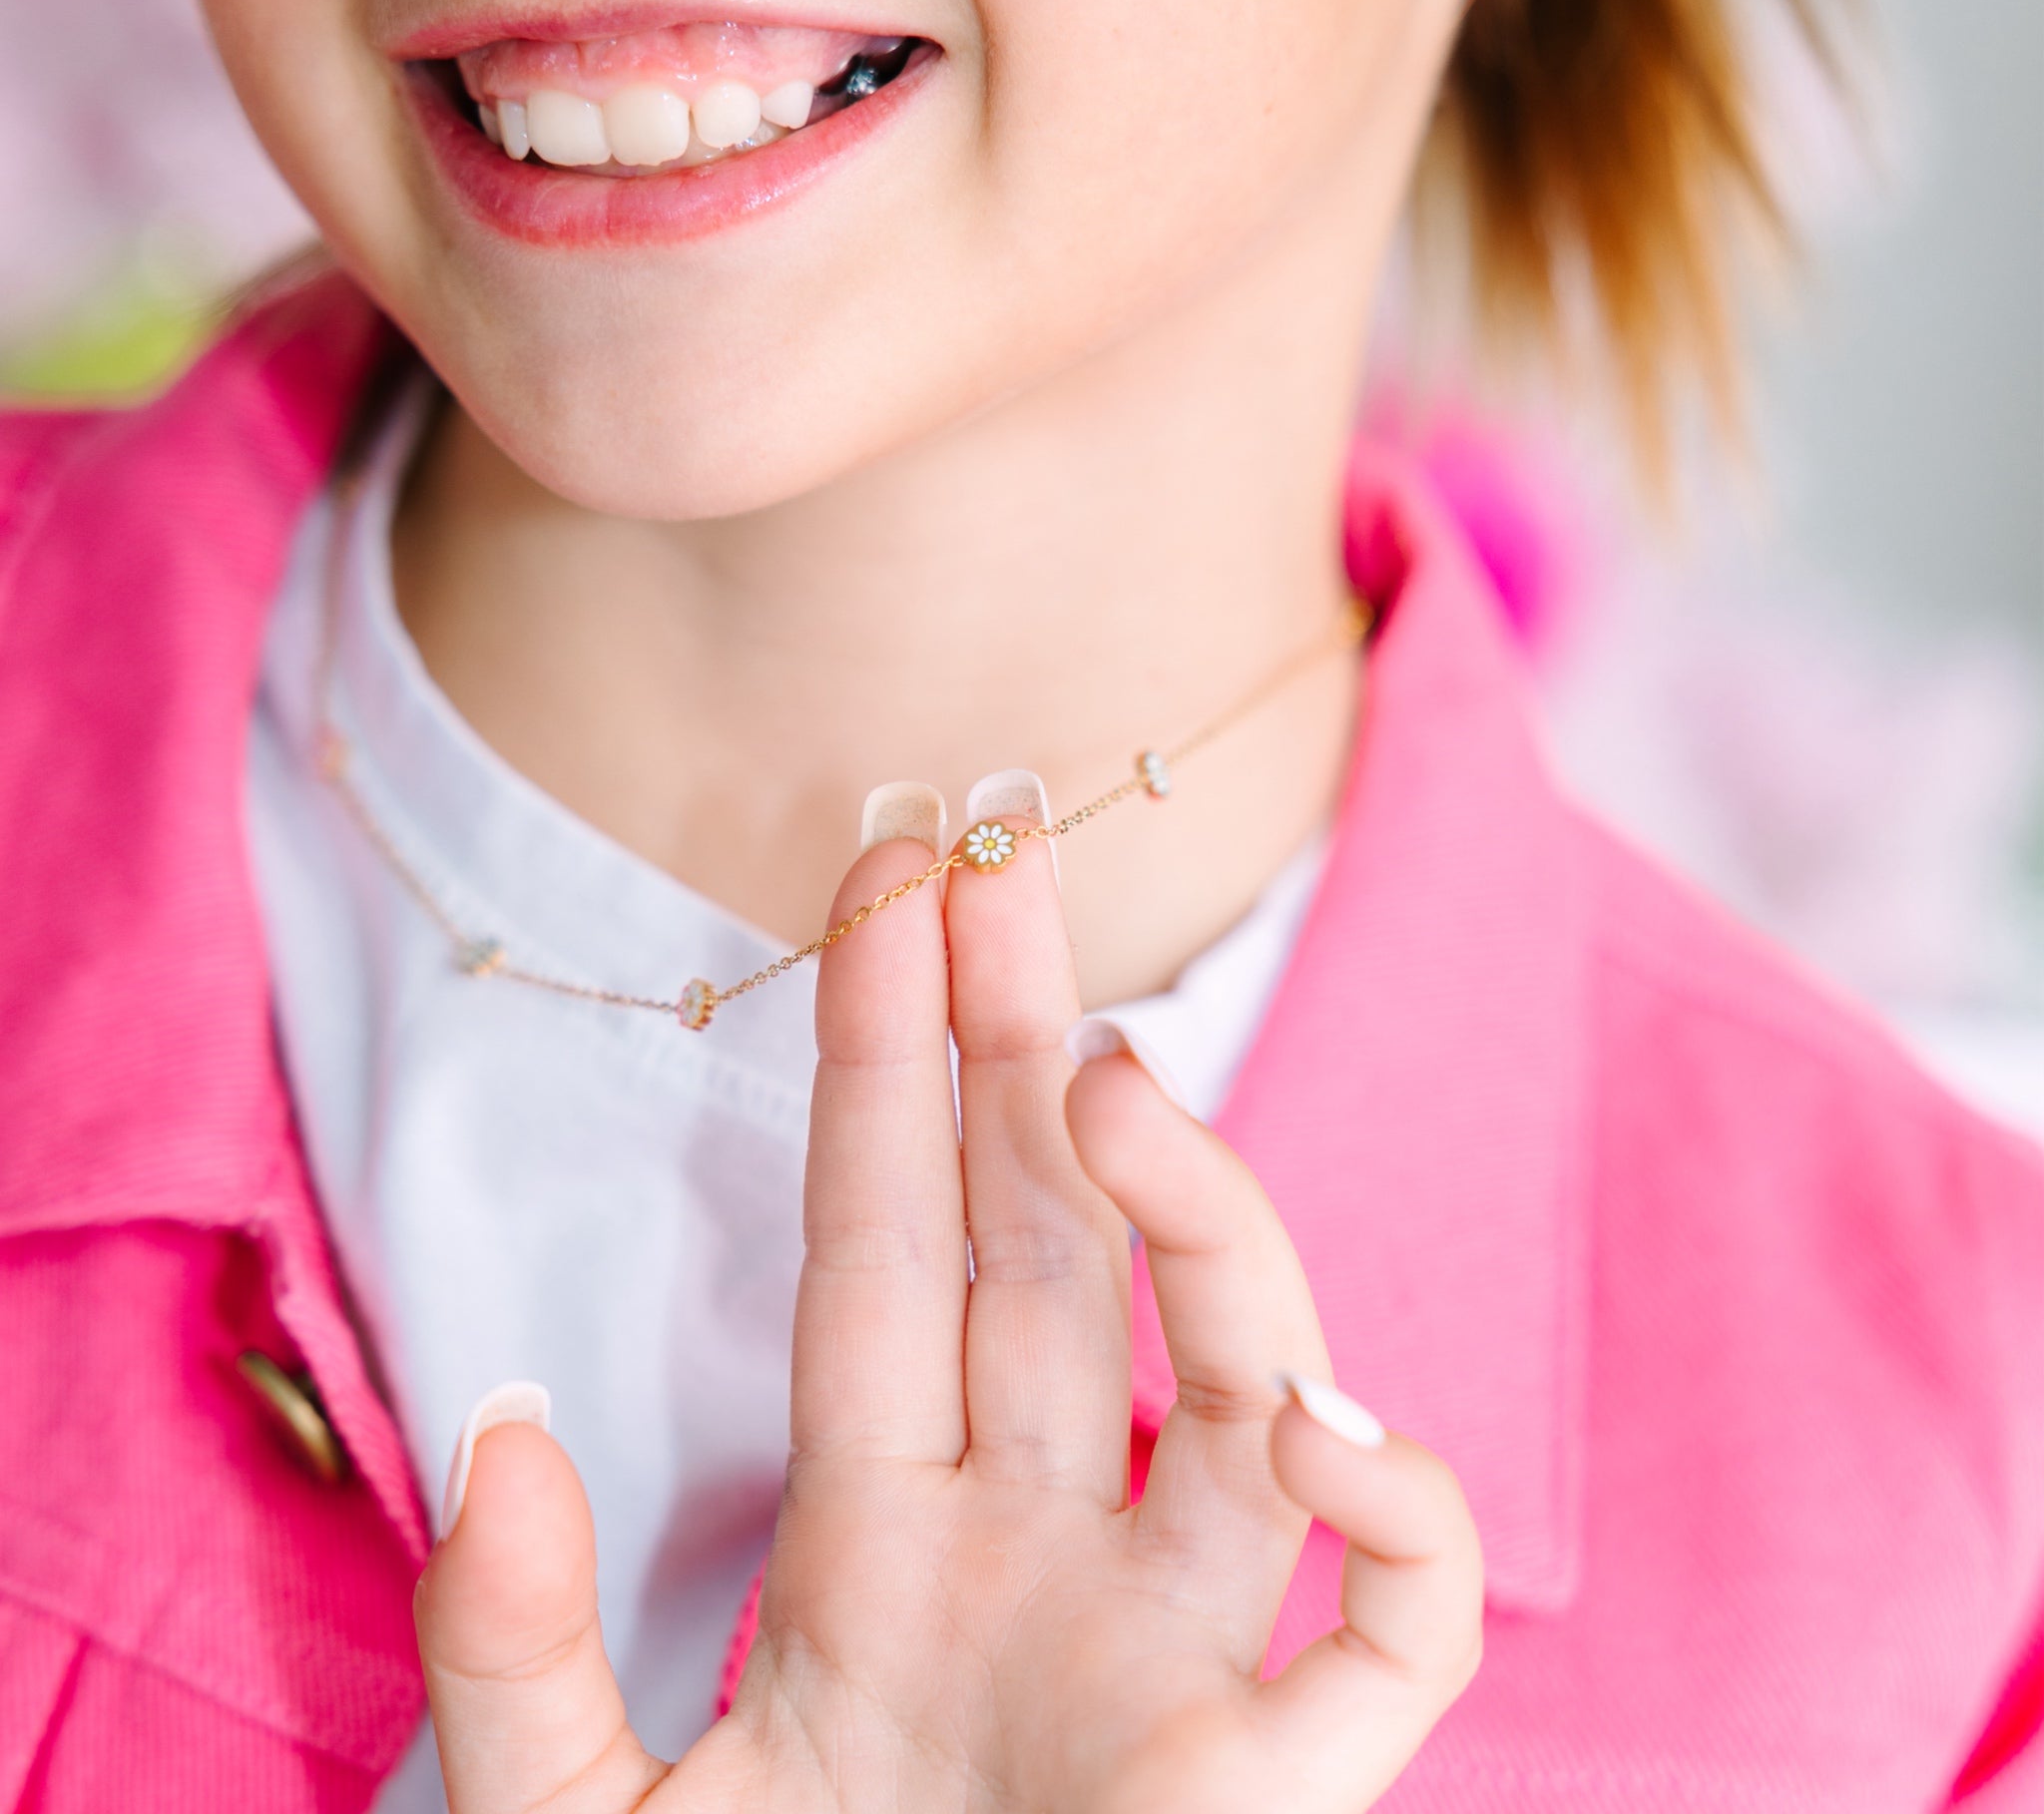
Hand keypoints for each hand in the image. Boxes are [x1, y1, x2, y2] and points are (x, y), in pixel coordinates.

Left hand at [414, 820, 1482, 1812]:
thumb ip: (512, 1657)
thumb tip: (503, 1429)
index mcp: (884, 1548)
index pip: (890, 1254)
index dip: (885, 1071)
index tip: (884, 890)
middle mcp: (1045, 1554)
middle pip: (1053, 1254)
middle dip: (1025, 1049)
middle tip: (1000, 855)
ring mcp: (1173, 1655)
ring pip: (1245, 1379)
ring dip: (1198, 1224)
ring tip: (1111, 1085)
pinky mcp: (1283, 1789)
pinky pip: (1395, 1625)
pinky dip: (1401, 1517)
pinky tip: (1332, 1424)